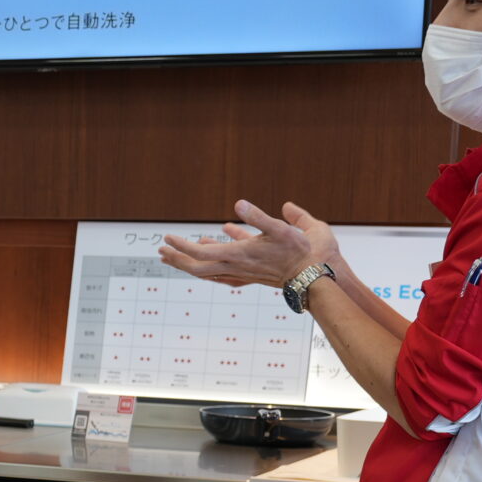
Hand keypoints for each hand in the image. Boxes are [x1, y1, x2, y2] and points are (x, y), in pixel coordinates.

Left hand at [159, 200, 340, 291]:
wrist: (320, 278)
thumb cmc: (306, 251)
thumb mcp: (284, 229)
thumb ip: (260, 217)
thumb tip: (239, 204)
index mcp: (242, 255)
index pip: (201, 253)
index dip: (182, 246)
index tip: (167, 237)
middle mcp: (238, 267)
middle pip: (197, 268)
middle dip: (177, 259)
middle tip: (161, 251)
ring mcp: (244, 273)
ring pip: (209, 271)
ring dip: (190, 262)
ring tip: (175, 254)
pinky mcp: (252, 275)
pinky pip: (223, 271)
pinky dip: (211, 262)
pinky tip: (212, 247)